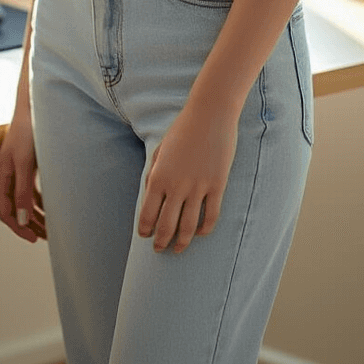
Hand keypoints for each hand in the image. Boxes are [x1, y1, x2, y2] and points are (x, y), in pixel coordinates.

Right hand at [0, 107, 46, 243]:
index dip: (19, 228)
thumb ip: (23, 192)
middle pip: (14, 210)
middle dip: (28, 225)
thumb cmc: (27, 130)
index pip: (6, 213)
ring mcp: (16, 173)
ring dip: (35, 216)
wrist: (34, 109)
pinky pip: (31, 191)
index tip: (33, 238)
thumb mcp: (25, 164)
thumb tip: (21, 218)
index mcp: (0, 179)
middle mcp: (6, 178)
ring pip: (23, 202)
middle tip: (44, 237)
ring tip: (48, 227)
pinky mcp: (26, 167)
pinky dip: (39, 202)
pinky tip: (50, 208)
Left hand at [137, 103, 237, 253]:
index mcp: (158, 176)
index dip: (145, 229)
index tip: (145, 236)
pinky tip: (200, 233)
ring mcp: (198, 187)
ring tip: (178, 249)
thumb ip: (154, 172)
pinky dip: (204, 229)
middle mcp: (176, 186)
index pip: (147, 214)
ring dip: (181, 242)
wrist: (210, 114)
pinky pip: (211, 216)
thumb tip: (150, 194)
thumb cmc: (183, 128)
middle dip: (161, 241)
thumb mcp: (161, 149)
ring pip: (188, 227)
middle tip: (159, 249)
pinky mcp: (217, 185)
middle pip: (166, 226)